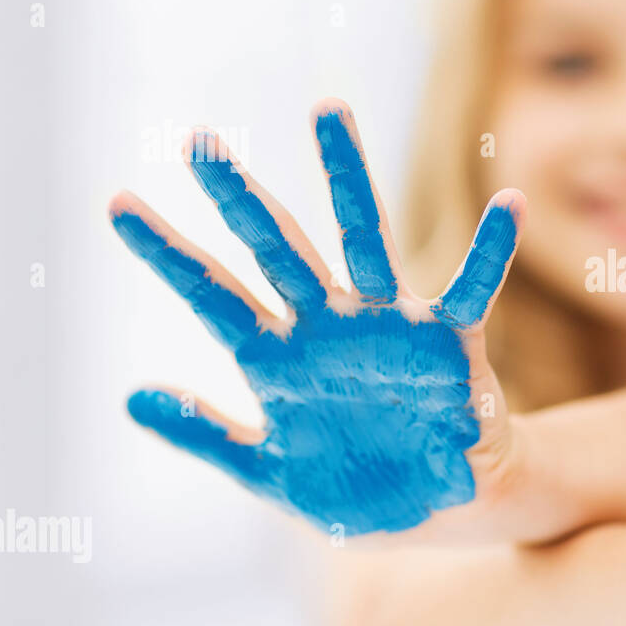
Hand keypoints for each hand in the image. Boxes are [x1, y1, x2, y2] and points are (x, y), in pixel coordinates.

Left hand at [110, 98, 524, 537]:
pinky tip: (508, 204)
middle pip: (277, 248)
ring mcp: (388, 326)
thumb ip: (206, 434)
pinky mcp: (448, 341)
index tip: (117, 205)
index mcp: (280, 357)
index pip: (213, 295)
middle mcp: (329, 326)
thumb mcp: (269, 471)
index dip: (167, 253)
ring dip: (347, 178)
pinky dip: (491, 250)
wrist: (436, 513)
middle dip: (238, 198)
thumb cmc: (357, 488)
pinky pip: (471, 289)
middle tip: (197, 144)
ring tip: (327, 112)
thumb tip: (130, 398)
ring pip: (365, 239)